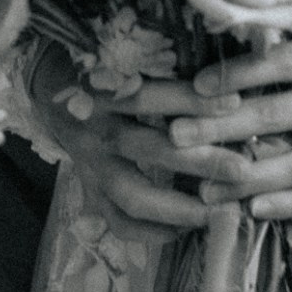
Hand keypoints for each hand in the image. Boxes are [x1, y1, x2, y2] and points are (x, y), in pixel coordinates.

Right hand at [29, 47, 245, 240]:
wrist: (50, 87)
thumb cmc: (104, 68)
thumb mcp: (125, 59)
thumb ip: (164, 69)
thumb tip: (225, 81)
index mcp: (103, 91)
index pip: (149, 97)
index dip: (192, 100)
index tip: (235, 104)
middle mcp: (95, 129)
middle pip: (149, 149)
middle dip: (200, 161)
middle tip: (242, 169)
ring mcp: (90, 165)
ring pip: (133, 195)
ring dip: (180, 207)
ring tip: (218, 213)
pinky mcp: (88, 189)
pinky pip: (118, 221)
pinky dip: (150, 232)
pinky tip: (182, 231)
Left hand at [167, 40, 291, 219]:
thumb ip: (287, 63)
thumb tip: (222, 66)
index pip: (280, 63)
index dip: (237, 74)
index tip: (197, 87)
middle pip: (276, 115)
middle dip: (221, 128)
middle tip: (178, 137)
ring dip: (246, 177)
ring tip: (205, 188)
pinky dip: (289, 203)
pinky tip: (253, 209)